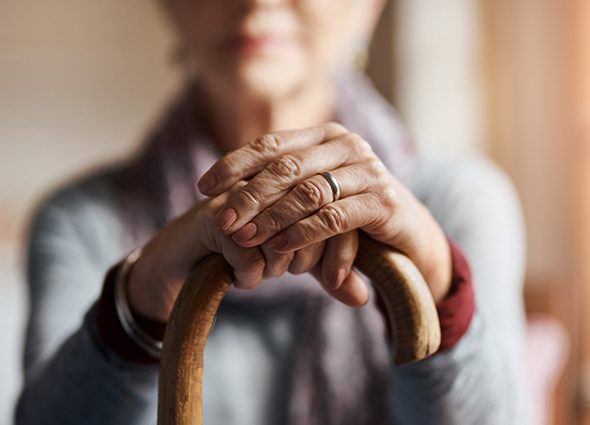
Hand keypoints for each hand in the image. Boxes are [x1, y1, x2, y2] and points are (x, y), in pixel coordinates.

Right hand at [125, 181, 366, 322]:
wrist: (186, 255)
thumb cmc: (247, 252)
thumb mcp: (296, 261)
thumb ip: (331, 273)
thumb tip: (364, 298)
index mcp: (296, 181)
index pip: (338, 210)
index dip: (341, 251)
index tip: (331, 278)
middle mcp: (270, 182)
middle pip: (313, 220)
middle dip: (307, 259)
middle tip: (289, 273)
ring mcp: (241, 196)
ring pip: (281, 236)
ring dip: (277, 266)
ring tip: (265, 275)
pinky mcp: (215, 218)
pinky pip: (248, 253)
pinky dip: (250, 275)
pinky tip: (243, 280)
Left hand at [198, 123, 451, 302]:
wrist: (409, 235)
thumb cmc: (351, 215)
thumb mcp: (313, 197)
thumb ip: (279, 191)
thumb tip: (220, 198)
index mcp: (325, 136)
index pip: (271, 144)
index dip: (234, 164)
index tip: (204, 187)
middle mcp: (347, 145)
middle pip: (285, 167)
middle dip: (247, 196)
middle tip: (220, 221)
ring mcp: (368, 170)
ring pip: (307, 191)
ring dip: (271, 217)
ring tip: (244, 238)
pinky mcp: (382, 201)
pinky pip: (333, 217)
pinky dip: (303, 233)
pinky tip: (278, 247)